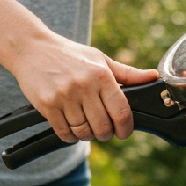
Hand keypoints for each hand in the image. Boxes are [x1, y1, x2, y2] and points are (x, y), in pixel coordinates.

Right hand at [8, 33, 157, 142]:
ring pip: (83, 132)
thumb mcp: (100, 59)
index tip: (124, 132)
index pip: (121, 112)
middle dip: (106, 134)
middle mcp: (84, 86)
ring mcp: (64, 96)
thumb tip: (154, 77)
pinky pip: (64, 133)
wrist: (31, 48)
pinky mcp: (47, 105)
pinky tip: (71, 129)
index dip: (126, 128)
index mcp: (101, 75)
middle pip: (103, 127)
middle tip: (104, 131)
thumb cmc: (70, 55)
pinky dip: (70, 136)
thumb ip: (127, 73)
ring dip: (87, 135)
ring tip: (86, 127)